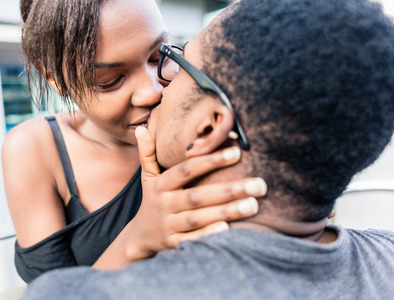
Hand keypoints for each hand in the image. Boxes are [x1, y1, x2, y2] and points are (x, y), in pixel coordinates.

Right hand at [124, 126, 266, 261]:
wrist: (141, 236)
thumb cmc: (153, 200)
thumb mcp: (148, 177)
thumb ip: (147, 154)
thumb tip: (141, 129)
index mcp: (161, 185)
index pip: (187, 170)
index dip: (210, 161)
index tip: (237, 153)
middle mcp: (165, 204)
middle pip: (198, 196)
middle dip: (229, 190)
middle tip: (259, 184)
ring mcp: (169, 225)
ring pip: (198, 218)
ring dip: (226, 212)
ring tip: (254, 205)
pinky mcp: (174, 243)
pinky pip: (192, 240)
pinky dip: (208, 234)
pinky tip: (229, 229)